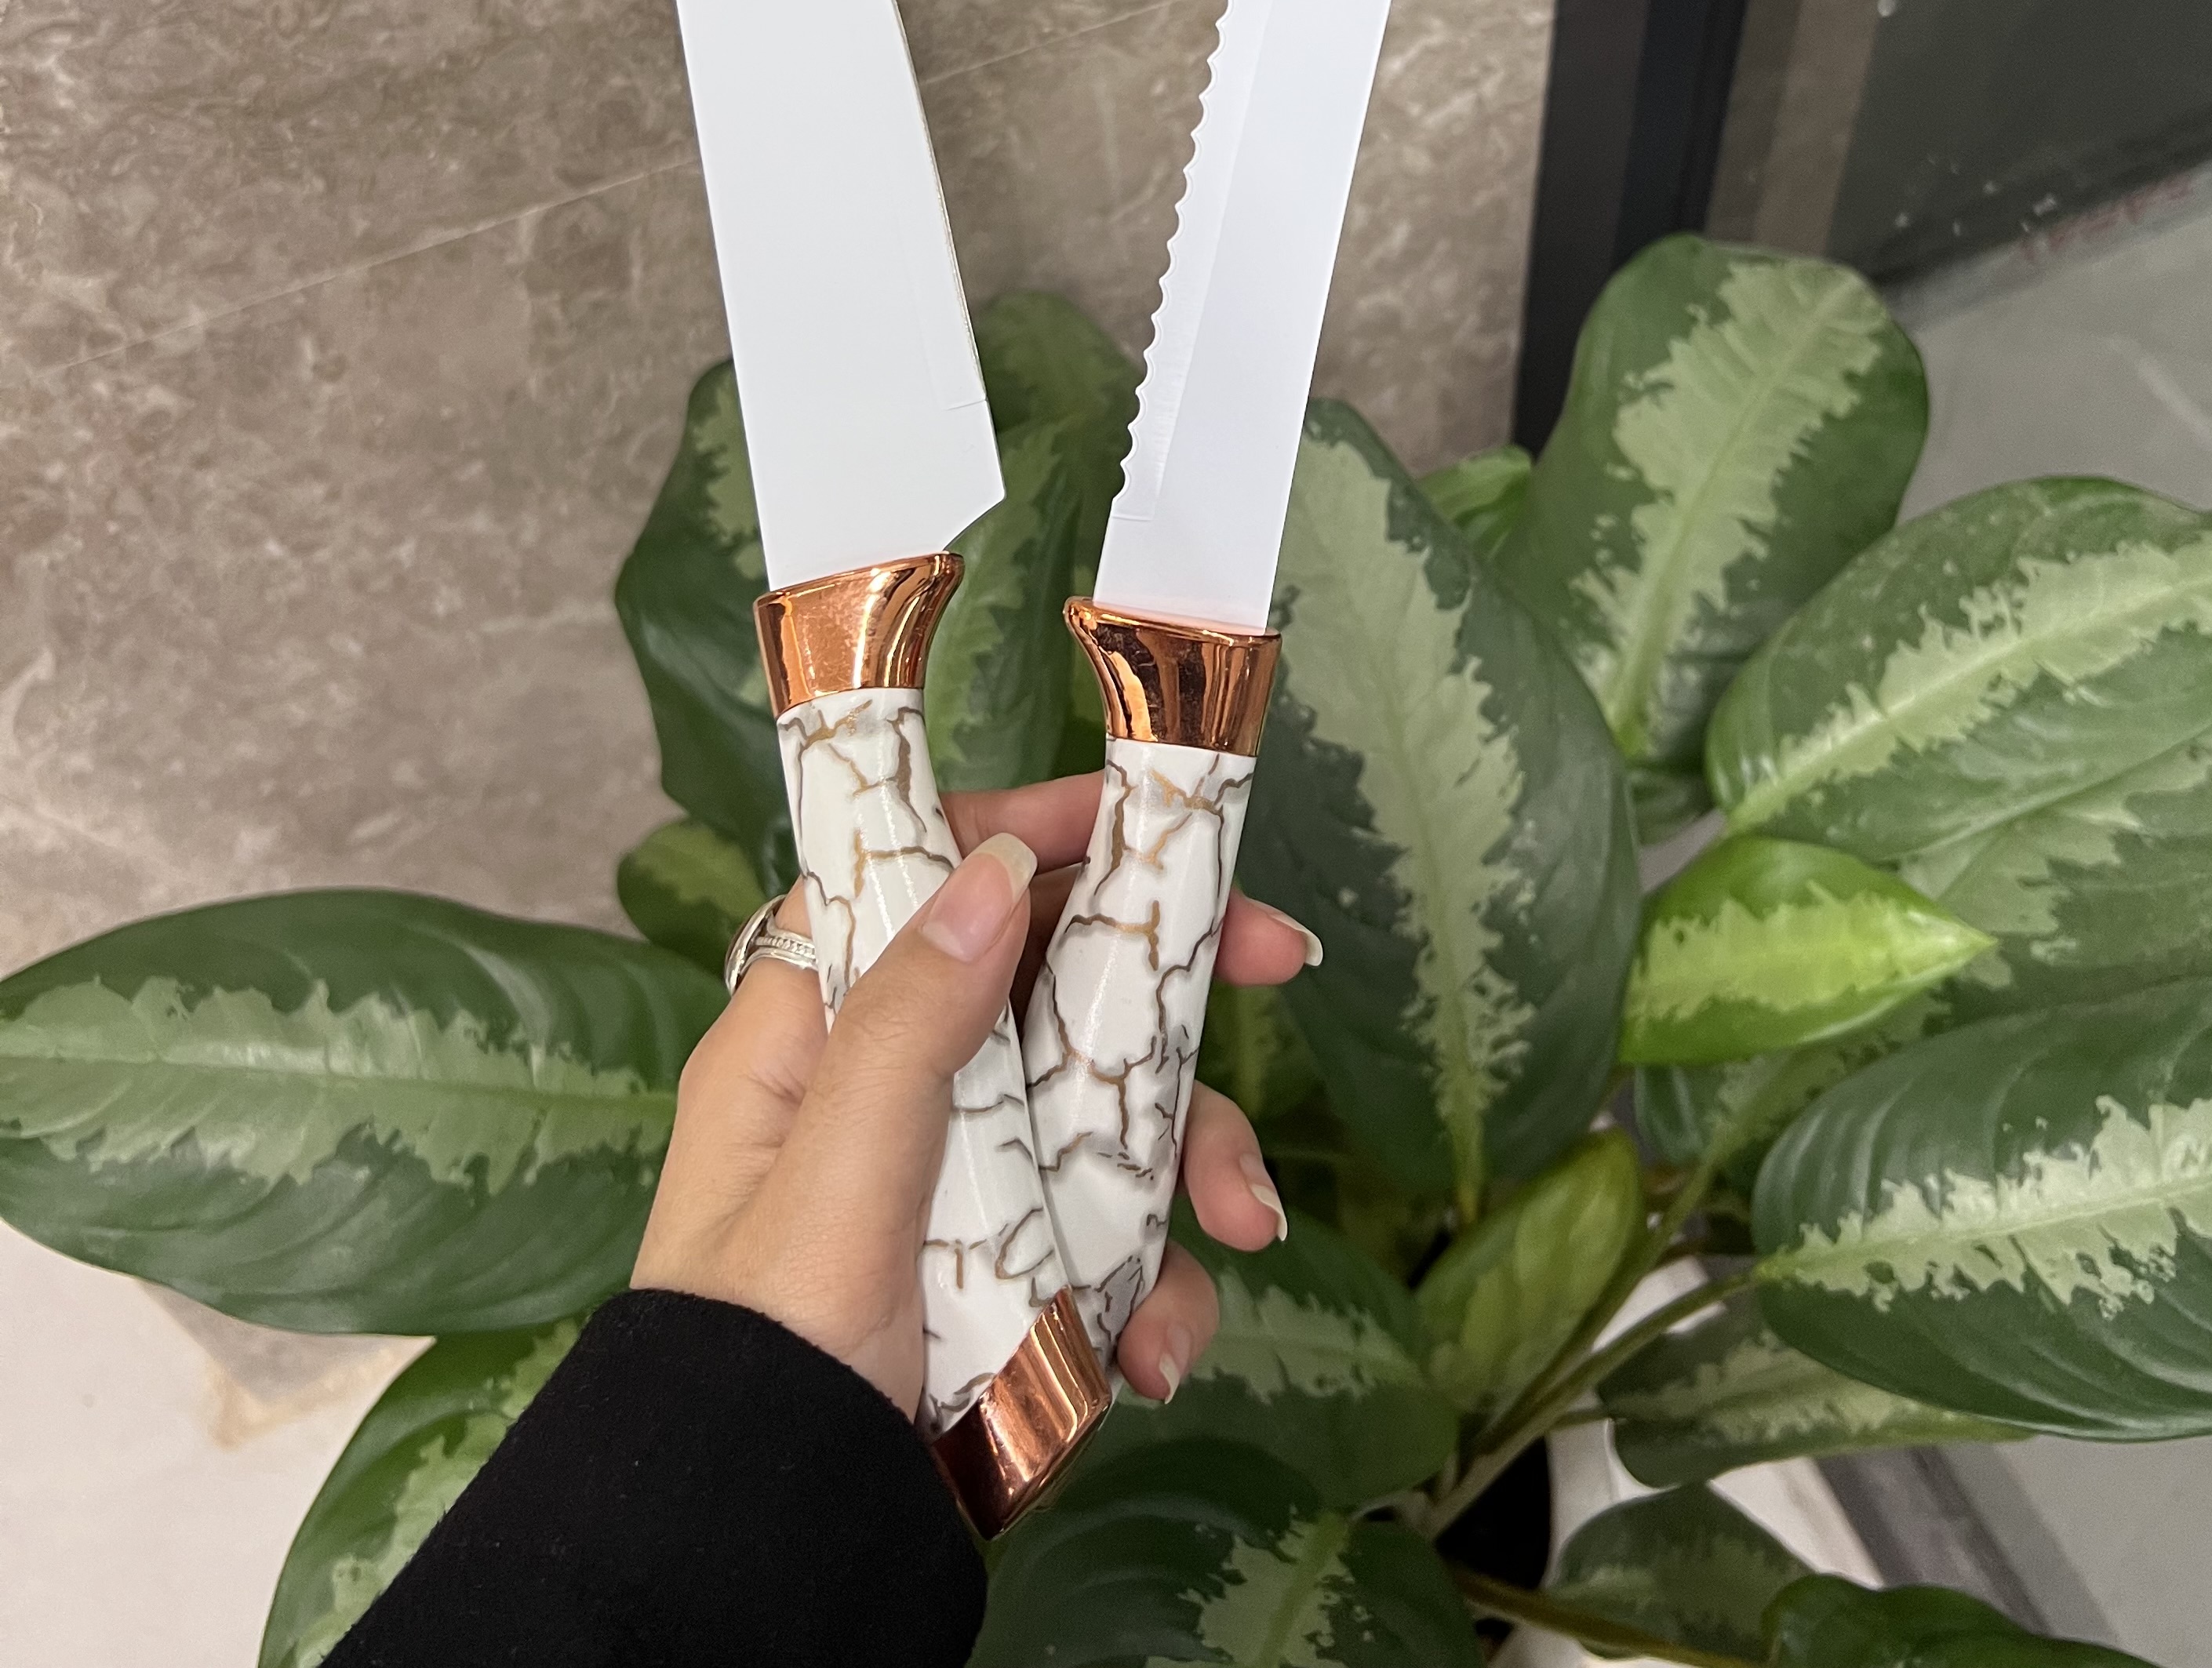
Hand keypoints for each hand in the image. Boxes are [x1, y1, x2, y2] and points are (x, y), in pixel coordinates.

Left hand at [632, 772, 1318, 1417]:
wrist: (771, 1554)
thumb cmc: (761, 1367)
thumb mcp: (835, 1185)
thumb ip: (910, 1025)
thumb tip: (993, 873)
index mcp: (811, 1037)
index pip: (927, 882)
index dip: (1039, 836)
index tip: (1152, 823)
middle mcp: (889, 1090)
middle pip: (1050, 983)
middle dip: (1167, 995)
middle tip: (1282, 965)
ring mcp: (958, 1181)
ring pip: (1103, 1109)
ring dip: (1187, 1163)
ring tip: (1237, 1234)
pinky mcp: (1009, 1268)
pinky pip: (1110, 1230)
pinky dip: (1157, 1280)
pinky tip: (1158, 1349)